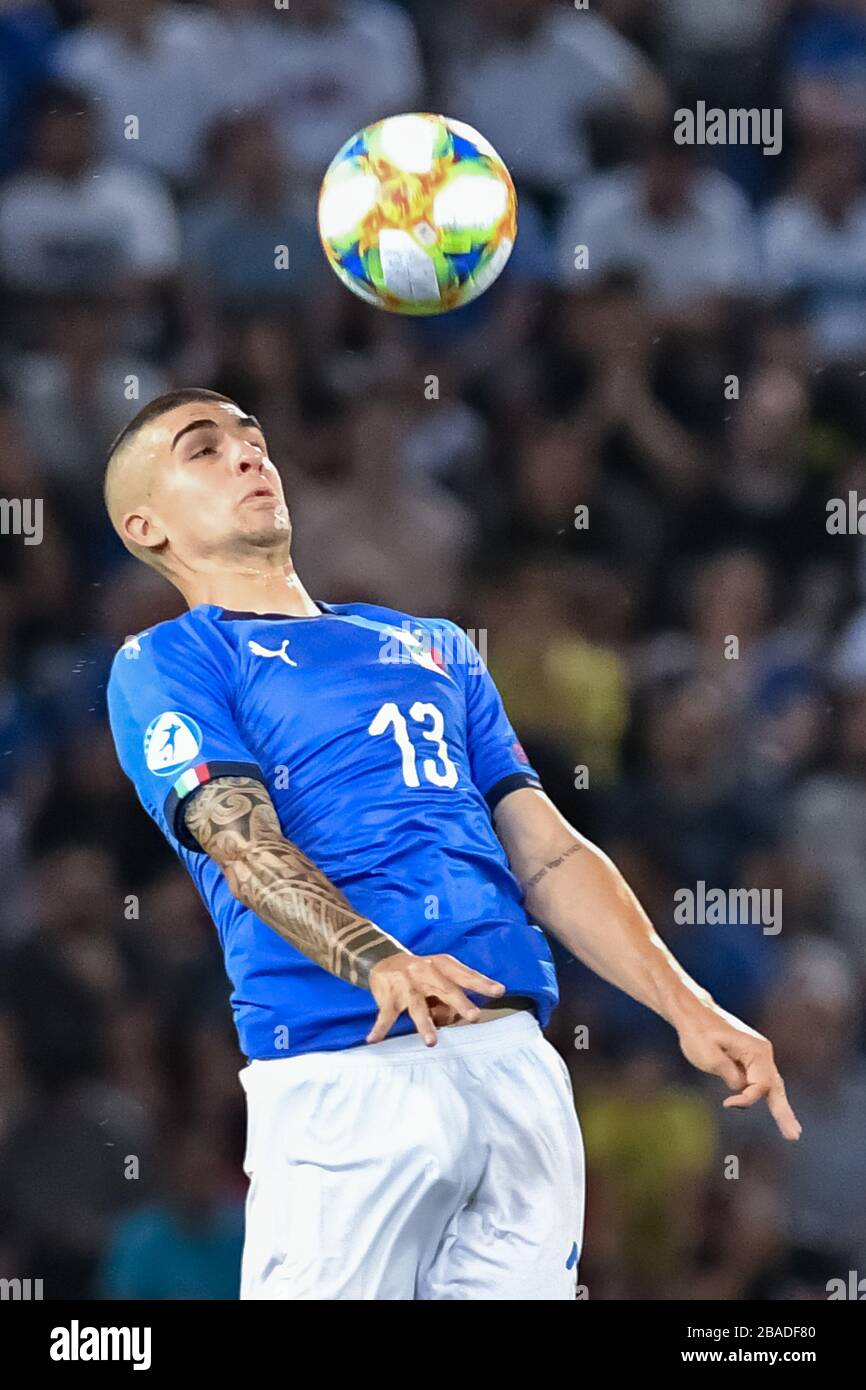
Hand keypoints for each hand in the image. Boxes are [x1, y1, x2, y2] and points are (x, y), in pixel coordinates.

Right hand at [367, 953, 505, 1045]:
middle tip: (474, 1016)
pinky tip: (373, 1039)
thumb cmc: (422, 972)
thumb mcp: (440, 973)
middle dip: (459, 1002)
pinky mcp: (389, 996)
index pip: (465, 975)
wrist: (384, 960)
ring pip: (418, 1007)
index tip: (499, 991)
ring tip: (432, 1042)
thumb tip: (464, 1017)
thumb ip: (453, 993)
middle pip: (445, 988)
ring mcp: (407, 984)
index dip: (482, 983)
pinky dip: (380, 1028)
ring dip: (425, 1025)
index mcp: (442, 965)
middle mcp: (426, 972)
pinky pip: (385, 1015)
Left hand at [676, 1004, 801, 1140]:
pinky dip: (769, 1098)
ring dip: (781, 1109)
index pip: (760, 1086)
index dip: (746, 1099)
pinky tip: (782, 1115)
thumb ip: (730, 1075)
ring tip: (792, 1132)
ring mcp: (759, 1056)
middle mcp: (763, 1053)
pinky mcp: (751, 1060)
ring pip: (772, 1087)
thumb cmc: (698, 1033)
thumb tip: (742, 1089)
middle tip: (794, 1137)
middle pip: (776, 1088)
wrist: (693, 1014)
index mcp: (756, 1050)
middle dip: (784, 1113)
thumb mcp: (709, 1057)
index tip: (727, 1104)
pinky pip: (762, 1083)